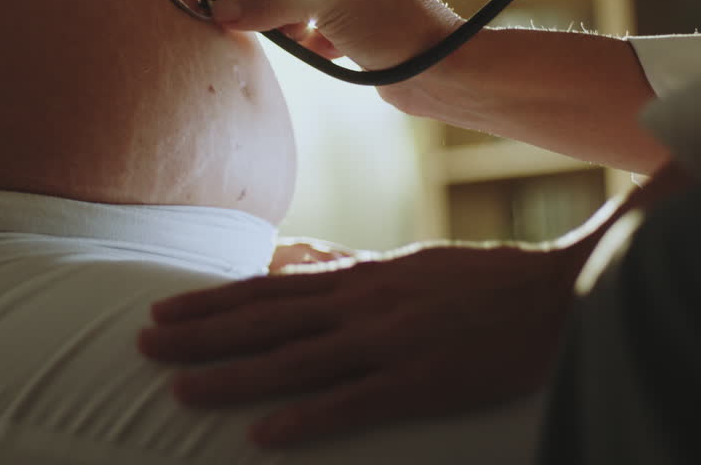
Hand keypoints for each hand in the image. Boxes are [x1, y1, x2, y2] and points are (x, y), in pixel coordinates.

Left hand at [138, 243, 581, 446]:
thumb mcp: (408, 265)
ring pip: (295, 362)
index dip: (210, 302)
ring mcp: (390, 343)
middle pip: (266, 322)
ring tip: (181, 391)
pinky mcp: (422, 382)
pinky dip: (307, 419)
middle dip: (201, 335)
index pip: (268, 290)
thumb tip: (302, 263)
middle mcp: (363, 306)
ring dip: (234, 377)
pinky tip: (265, 437)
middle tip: (142, 344)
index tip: (163, 310)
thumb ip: (351, 269)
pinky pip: (354, 404)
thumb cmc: (483, 284)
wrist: (558, 295)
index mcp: (360, 279)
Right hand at [208, 0, 463, 71]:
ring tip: (295, 38)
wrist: (436, 69)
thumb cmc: (388, 24)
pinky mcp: (351, 19)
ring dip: (284, 22)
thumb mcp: (320, 6)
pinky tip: (320, 50)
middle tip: (238, 20)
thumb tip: (223, 9)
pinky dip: (304, 37)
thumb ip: (267, 4)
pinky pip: (308, 23)